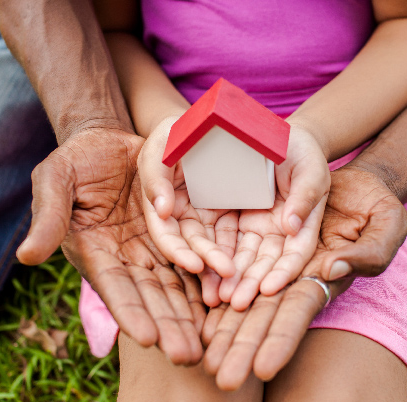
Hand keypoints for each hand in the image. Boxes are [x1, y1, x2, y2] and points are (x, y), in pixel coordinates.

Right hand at [16, 126, 205, 364]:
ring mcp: (149, 252)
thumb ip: (46, 218)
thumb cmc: (73, 160)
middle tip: (187, 357)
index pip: (115, 288)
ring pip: (174, 290)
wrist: (105, 141)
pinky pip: (193, 267)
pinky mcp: (171, 239)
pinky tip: (224, 310)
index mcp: (93, 253)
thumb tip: (26, 257)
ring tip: (207, 348)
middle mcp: (123, 261)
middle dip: (168, 328)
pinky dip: (206, 288)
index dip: (130, 313)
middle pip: (149, 299)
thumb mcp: (54, 180)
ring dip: (189, 319)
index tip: (148, 339)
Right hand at [138, 113, 237, 286]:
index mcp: (160, 202)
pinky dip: (238, 252)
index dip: (176, 251)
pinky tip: (251, 267)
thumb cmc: (181, 126)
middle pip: (190, 246)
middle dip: (206, 264)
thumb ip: (155, 174)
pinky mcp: (224, 214)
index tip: (194, 265)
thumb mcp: (163, 140)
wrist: (213, 117)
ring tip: (238, 279)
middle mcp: (179, 215)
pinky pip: (231, 237)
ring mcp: (203, 216)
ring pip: (212, 247)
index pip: (165, 234)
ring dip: (222, 265)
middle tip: (227, 275)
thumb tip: (163, 211)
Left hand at [198, 162, 406, 389]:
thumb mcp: (387, 221)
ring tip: (203, 364)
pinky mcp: (253, 249)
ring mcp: (271, 268)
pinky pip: (229, 275)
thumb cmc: (376, 203)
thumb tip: (332, 268)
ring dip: (223, 333)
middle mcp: (293, 281)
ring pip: (241, 303)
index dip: (280, 340)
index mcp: (323, 278)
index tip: (262, 370)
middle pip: (263, 318)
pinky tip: (198, 325)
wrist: (348, 182)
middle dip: (243, 350)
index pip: (297, 313)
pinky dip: (214, 298)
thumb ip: (370, 250)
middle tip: (222, 382)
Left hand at [213, 124, 329, 308]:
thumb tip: (291, 226)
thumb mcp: (310, 168)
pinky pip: (219, 243)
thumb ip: (305, 195)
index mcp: (302, 225)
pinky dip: (212, 260)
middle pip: (265, 264)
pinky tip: (201, 276)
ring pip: (241, 259)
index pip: (296, 253)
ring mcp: (253, 230)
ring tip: (218, 299)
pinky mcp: (230, 222)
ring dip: (230, 280)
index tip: (270, 289)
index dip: (284, 272)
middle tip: (236, 303)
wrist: (273, 138)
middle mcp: (277, 234)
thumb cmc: (300, 151)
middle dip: (251, 284)